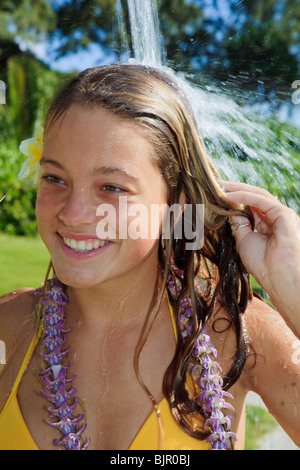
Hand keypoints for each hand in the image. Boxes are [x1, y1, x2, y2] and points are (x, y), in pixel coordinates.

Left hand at [222, 181, 299, 334]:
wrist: (279, 277)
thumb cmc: (263, 265)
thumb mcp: (244, 240)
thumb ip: (239, 225)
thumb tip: (230, 211)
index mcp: (268, 226)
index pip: (250, 207)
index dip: (234, 200)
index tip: (217, 195)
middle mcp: (276, 218)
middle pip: (254, 198)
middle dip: (234, 191)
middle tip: (216, 186)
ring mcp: (281, 215)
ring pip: (258, 195)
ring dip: (237, 190)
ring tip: (220, 187)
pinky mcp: (284, 213)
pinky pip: (261, 200)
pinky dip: (244, 195)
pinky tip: (230, 194)